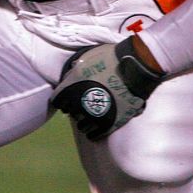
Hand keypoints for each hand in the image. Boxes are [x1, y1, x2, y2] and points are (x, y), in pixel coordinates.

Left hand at [49, 36, 165, 139]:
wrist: (134, 68)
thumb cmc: (111, 59)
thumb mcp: (87, 57)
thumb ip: (75, 69)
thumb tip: (69, 77)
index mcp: (71, 87)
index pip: (57, 100)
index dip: (61, 99)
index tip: (66, 98)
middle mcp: (79, 103)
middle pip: (69, 113)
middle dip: (73, 109)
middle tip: (80, 105)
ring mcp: (94, 115)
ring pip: (81, 125)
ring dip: (82, 121)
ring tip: (88, 118)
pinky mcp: (108, 124)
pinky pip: (94, 135)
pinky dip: (92, 134)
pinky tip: (93, 132)